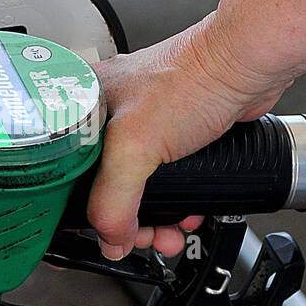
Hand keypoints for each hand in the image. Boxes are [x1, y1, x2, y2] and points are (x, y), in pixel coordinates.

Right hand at [86, 11, 292, 258]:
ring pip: (138, 188)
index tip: (90, 232)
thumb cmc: (192, 77)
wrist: (246, 65)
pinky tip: (187, 212)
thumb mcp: (133, 147)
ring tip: (168, 231)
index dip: (74, 207)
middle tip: (139, 235)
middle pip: (101, 186)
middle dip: (125, 221)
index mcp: (82, 107)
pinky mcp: (177, 136)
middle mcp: (109, 115)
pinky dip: (177, 202)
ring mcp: (144, 125)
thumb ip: (113, 201)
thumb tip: (111, 240)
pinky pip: (168, 181)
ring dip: (155, 218)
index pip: (60, 170)